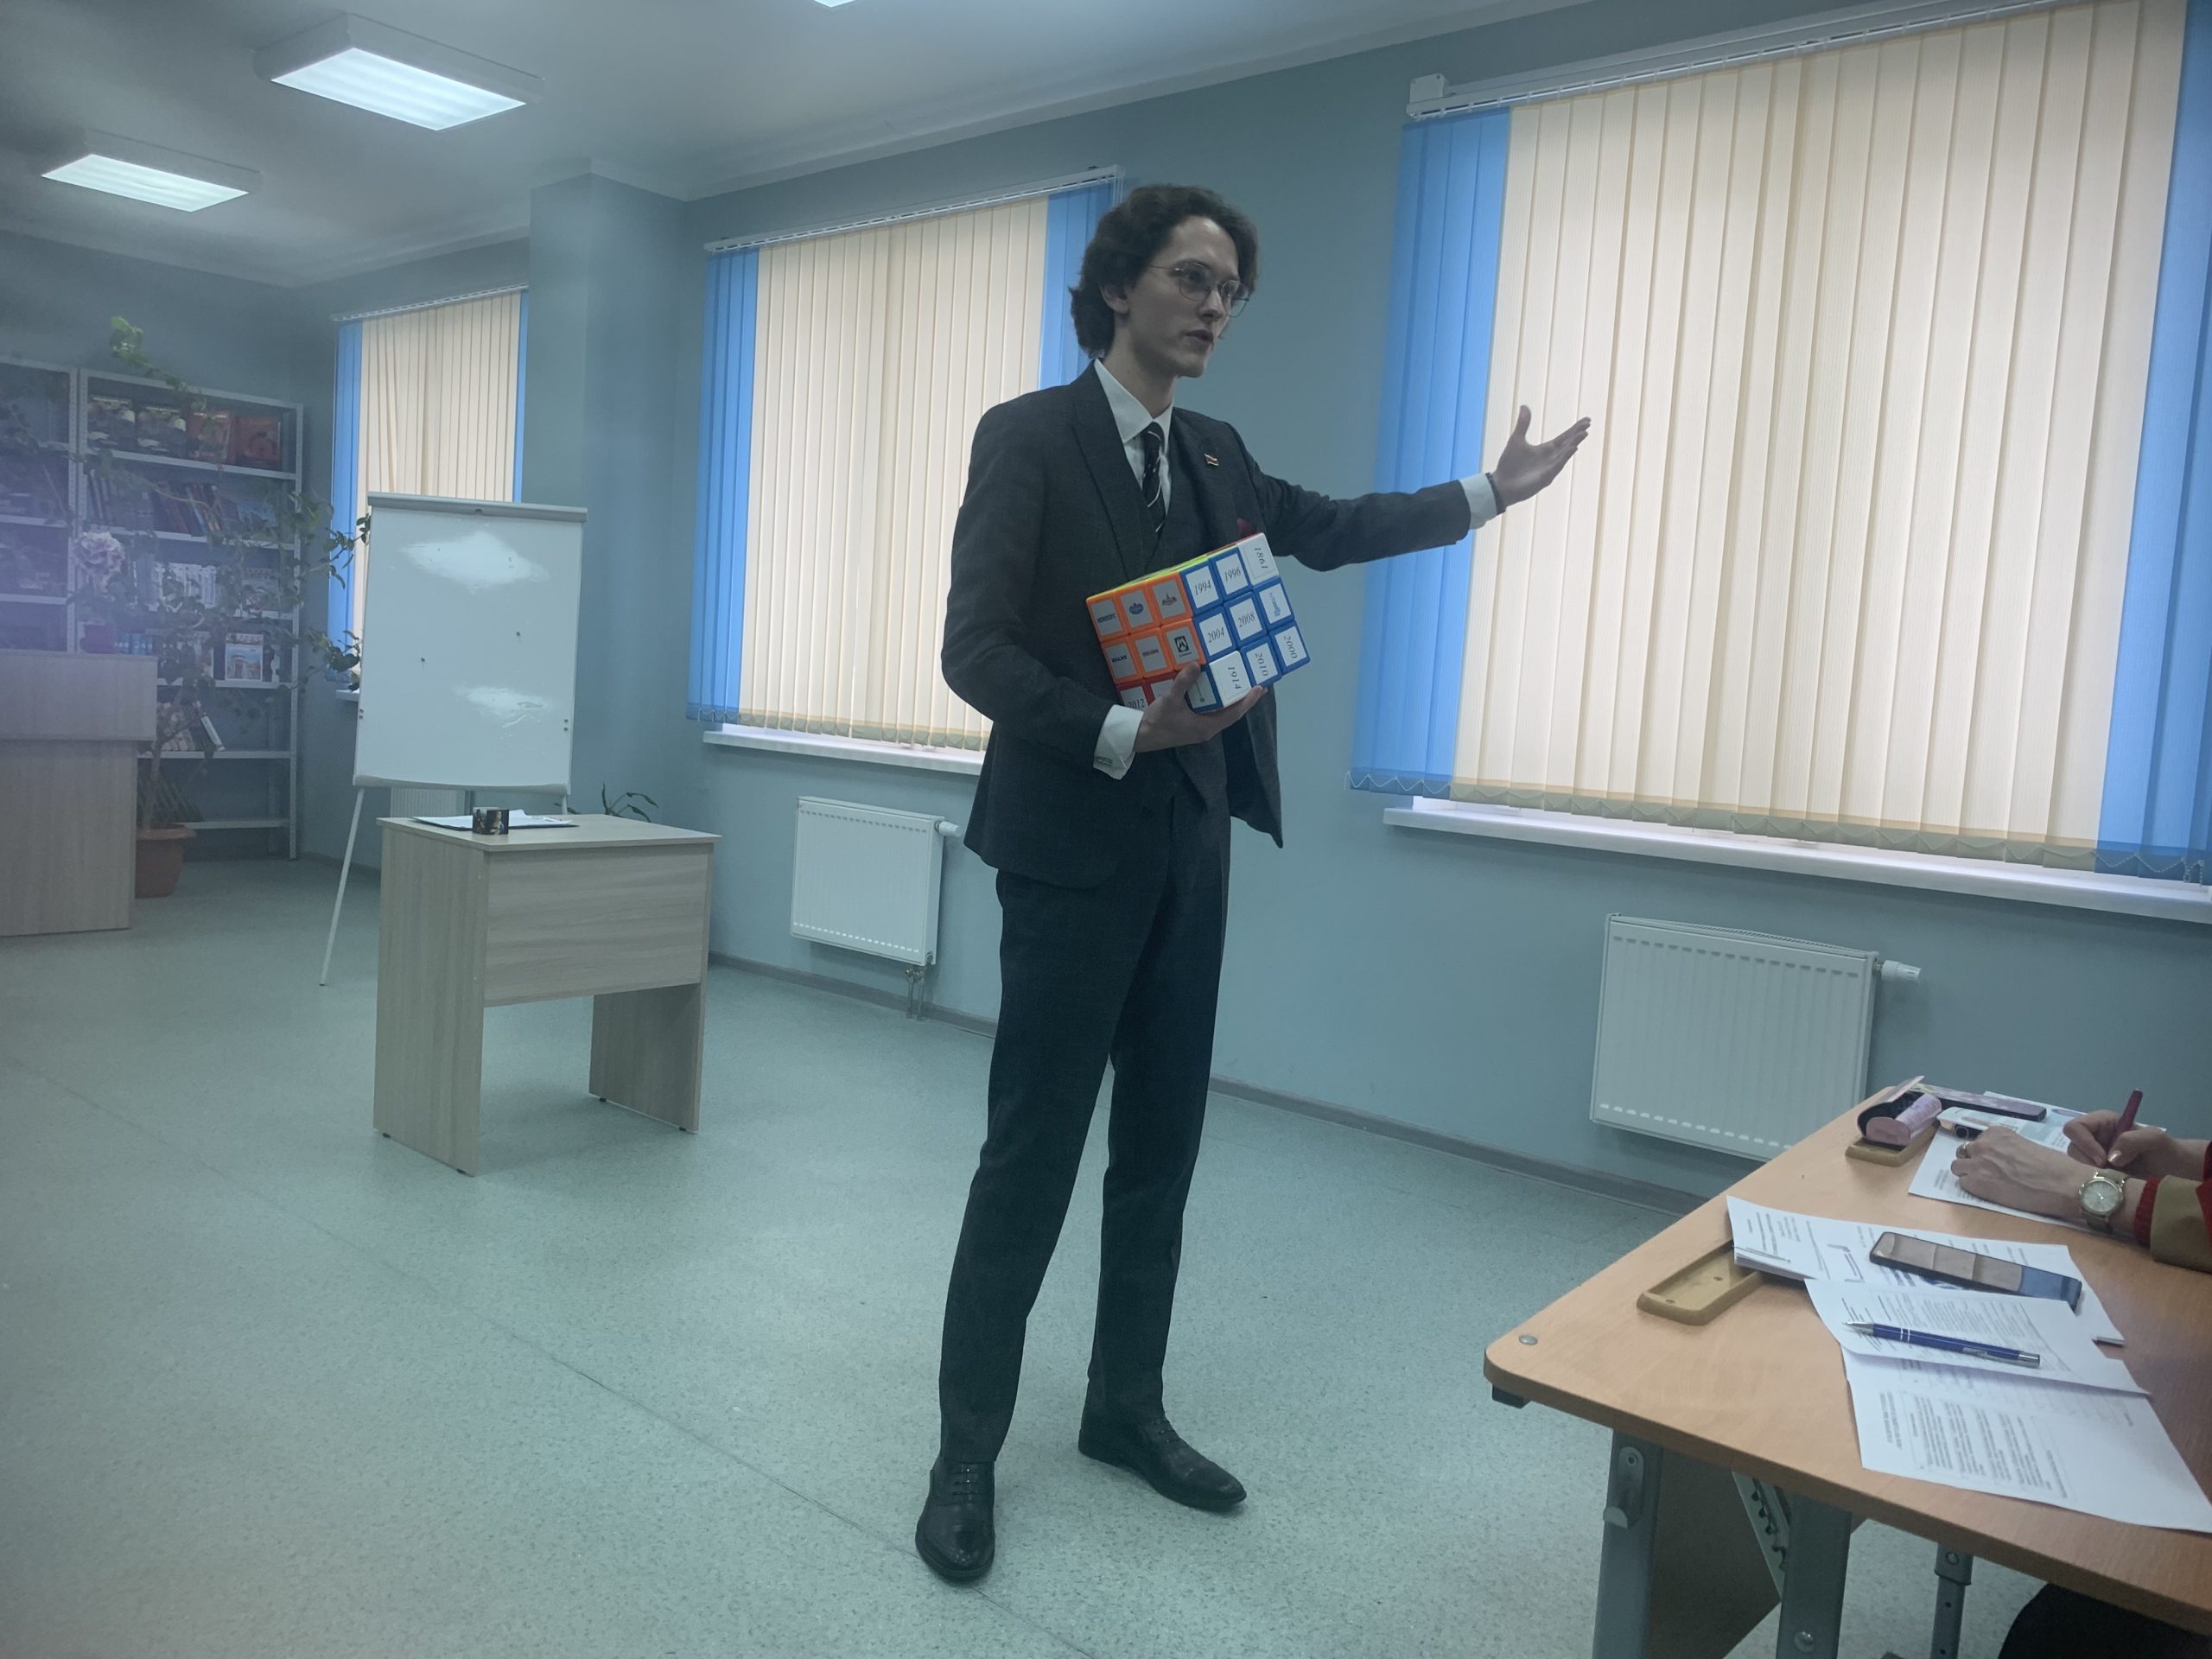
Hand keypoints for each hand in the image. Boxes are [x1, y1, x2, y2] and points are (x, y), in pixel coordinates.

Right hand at [1133, 664, 1266, 753]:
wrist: (1140, 736)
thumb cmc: (1157, 722)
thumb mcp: (1170, 700)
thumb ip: (1184, 683)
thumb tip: (1197, 665)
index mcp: (1206, 727)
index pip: (1234, 713)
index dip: (1247, 701)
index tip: (1259, 689)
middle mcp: (1206, 729)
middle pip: (1231, 713)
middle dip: (1243, 699)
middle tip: (1257, 684)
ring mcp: (1199, 727)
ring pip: (1222, 712)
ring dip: (1231, 700)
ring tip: (1241, 685)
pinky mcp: (1192, 724)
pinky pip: (1211, 711)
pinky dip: (1217, 700)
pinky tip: (1217, 690)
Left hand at [1489, 405, 1591, 507]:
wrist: (1501, 484)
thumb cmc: (1509, 464)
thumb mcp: (1517, 439)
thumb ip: (1523, 424)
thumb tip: (1524, 405)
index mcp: (1546, 450)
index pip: (1564, 438)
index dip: (1575, 429)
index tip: (1587, 420)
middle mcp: (1551, 459)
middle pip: (1568, 445)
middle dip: (1577, 435)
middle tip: (1587, 425)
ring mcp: (1549, 469)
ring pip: (1564, 455)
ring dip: (1573, 445)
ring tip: (1583, 434)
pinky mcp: (1544, 479)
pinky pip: (1556, 467)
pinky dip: (1564, 458)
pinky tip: (1571, 450)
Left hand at [1951, 1127, 2101, 1219]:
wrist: (2063, 1184)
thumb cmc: (2055, 1166)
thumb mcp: (2027, 1146)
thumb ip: (2008, 1149)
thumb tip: (2004, 1158)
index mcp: (1997, 1133)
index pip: (1978, 1142)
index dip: (1985, 1154)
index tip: (1996, 1162)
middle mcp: (1983, 1145)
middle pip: (1965, 1153)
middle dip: (1974, 1162)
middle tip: (1989, 1174)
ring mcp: (1977, 1163)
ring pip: (1958, 1168)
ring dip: (1969, 1175)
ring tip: (1987, 1184)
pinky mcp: (1976, 1183)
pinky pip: (1964, 1184)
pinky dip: (1974, 1189)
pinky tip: (1991, 1193)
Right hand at [2063, 1112, 2195, 1178]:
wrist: (2174, 1173)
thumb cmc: (2166, 1151)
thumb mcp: (2155, 1139)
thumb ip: (2133, 1140)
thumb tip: (2110, 1157)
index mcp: (2104, 1122)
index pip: (2076, 1127)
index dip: (2084, 1142)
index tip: (2103, 1160)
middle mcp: (2094, 1138)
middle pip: (2072, 1147)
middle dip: (2087, 1161)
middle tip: (2108, 1173)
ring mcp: (2094, 1157)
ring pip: (2075, 1164)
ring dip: (2091, 1174)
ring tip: (2113, 1179)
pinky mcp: (2096, 1173)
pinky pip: (2083, 1178)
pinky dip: (2094, 1183)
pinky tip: (2112, 1185)